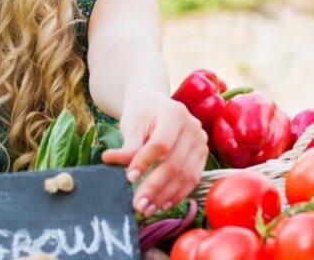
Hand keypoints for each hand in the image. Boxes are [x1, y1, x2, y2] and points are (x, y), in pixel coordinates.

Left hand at [101, 86, 208, 216]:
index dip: (145, 163)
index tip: (128, 178)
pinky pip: (192, 179)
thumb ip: (127, 145)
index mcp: (174, 114)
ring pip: (185, 175)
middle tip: (137, 205)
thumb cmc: (141, 113)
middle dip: (154, 187)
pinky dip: (177, 195)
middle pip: (174, 163)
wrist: (155, 105)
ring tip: (147, 209)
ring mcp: (201, 142)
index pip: (161, 144)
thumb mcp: (131, 124)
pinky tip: (162, 205)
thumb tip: (110, 162)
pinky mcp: (202, 155)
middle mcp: (193, 127)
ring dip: (165, 196)